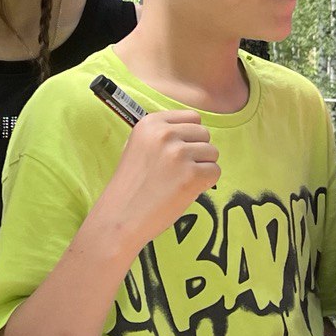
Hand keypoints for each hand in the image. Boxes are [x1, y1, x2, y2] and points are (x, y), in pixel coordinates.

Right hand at [96, 111, 219, 250]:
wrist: (120, 218)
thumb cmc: (132, 186)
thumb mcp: (139, 146)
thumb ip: (164, 135)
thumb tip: (196, 130)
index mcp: (150, 123)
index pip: (192, 117)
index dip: (189, 137)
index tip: (175, 154)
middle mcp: (164, 134)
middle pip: (205, 134)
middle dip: (197, 153)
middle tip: (177, 172)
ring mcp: (178, 153)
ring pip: (213, 153)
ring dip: (202, 168)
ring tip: (178, 182)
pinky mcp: (191, 174)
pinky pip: (215, 172)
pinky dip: (206, 183)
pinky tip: (185, 191)